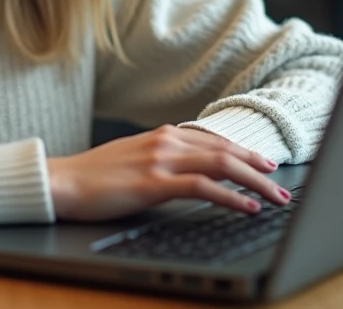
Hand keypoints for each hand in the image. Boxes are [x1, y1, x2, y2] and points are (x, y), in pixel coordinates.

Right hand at [46, 125, 290, 221]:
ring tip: (275, 198)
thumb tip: (190, 170)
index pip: (215, 140)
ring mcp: (161, 160)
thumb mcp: (134, 158)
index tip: (264, 165)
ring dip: (255, 183)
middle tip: (280, 184)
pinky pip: (203, 187)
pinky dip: (231, 196)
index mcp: (163, 134)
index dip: (244, 152)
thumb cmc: (94, 176)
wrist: (61, 181)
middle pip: (226, 150)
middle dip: (258, 168)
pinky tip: (247, 207)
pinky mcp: (153, 183)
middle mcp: (166, 141)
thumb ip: (163, 158)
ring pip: (222, 164)